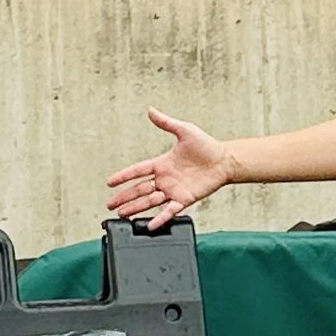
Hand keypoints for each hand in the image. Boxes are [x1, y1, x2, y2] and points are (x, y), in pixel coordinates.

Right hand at [106, 111, 231, 224]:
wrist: (224, 160)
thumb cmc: (207, 146)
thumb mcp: (184, 131)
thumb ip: (166, 123)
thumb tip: (151, 110)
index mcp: (162, 163)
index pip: (138, 170)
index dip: (124, 176)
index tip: (110, 182)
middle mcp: (165, 178)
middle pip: (139, 189)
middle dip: (124, 197)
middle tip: (110, 203)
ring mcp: (174, 190)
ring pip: (150, 201)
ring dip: (135, 208)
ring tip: (121, 214)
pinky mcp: (184, 200)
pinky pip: (169, 211)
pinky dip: (160, 218)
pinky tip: (150, 225)